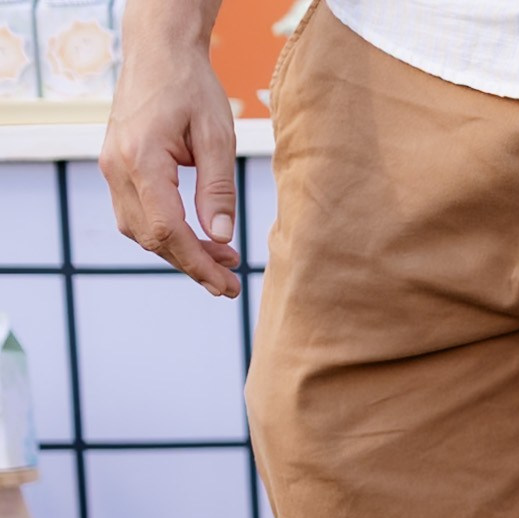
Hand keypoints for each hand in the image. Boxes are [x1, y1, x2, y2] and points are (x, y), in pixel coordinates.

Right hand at [99, 9, 240, 297]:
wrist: (159, 52)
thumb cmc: (191, 87)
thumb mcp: (217, 137)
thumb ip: (218, 189)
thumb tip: (221, 237)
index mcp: (141, 160)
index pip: (168, 230)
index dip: (198, 263)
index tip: (225, 285)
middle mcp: (117, 167)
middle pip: (151, 237)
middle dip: (191, 264)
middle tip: (229, 282)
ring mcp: (111, 166)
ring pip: (140, 229)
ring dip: (178, 250)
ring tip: (221, 259)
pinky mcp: (115, 165)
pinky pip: (136, 213)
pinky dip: (165, 231)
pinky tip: (197, 236)